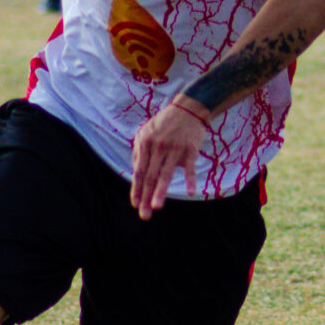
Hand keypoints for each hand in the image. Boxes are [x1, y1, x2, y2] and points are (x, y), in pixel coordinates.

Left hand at [128, 95, 210, 219]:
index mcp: (145, 143)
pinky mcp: (190, 149)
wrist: (188, 109)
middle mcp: (158, 146)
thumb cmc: (165, 124)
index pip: (139, 171)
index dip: (136, 189)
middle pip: (150, 176)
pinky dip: (190, 180)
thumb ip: (139, 152)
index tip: (135, 205)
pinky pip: (190, 167)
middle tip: (144, 215)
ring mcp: (175, 148)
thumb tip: (134, 174)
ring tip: (156, 207)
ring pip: (166, 174)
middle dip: (146, 197)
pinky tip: (190, 192)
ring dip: (160, 192)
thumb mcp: (145, 132)